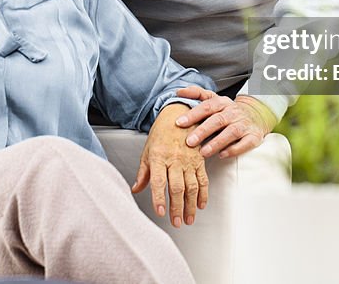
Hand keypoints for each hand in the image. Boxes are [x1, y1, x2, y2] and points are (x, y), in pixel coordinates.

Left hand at [131, 104, 207, 227]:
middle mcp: (174, 159)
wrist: (177, 116)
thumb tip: (135, 189)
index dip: (159, 198)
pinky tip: (201, 205)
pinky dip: (203, 194)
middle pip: (176, 187)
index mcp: (159, 157)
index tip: (161, 212)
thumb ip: (143, 173)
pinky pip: (203, 179)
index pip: (158, 181)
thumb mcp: (147, 151)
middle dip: (177, 207)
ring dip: (191, 205)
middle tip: (176, 222)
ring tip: (188, 219)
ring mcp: (189, 160)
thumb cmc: (160, 134)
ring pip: (191, 186)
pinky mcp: (199, 160)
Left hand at [174, 86, 276, 159]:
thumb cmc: (227, 110)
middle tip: (189, 142)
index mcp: (222, 102)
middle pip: (218, 120)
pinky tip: (222, 155)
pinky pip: (245, 143)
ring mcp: (244, 124)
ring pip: (231, 132)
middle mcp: (234, 112)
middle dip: (203, 131)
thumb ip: (196, 94)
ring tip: (203, 152)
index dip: (193, 114)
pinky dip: (234, 149)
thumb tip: (178, 91)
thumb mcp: (214, 99)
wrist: (255, 115)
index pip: (207, 106)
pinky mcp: (253, 136)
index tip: (179, 123)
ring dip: (217, 143)